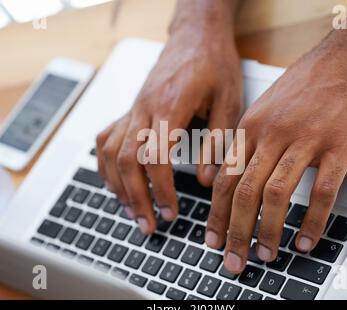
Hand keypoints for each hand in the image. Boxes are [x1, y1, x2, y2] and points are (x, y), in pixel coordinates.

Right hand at [96, 23, 241, 233]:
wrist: (195, 35)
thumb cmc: (213, 63)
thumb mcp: (228, 101)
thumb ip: (216, 142)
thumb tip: (206, 179)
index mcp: (170, 106)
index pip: (155, 158)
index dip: (161, 191)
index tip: (172, 212)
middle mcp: (143, 108)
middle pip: (126, 161)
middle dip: (136, 198)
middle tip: (149, 225)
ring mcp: (133, 108)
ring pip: (110, 153)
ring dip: (118, 187)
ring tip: (132, 211)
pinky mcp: (130, 109)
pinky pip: (106, 139)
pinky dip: (106, 165)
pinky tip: (115, 182)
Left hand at [206, 32, 346, 272]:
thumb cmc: (306, 85)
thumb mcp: (264, 109)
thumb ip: (247, 143)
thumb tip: (230, 178)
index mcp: (251, 127)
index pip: (225, 179)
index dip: (216, 214)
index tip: (212, 238)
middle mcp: (272, 135)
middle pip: (244, 191)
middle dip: (235, 231)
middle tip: (233, 259)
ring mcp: (305, 140)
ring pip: (276, 194)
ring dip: (268, 230)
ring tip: (265, 254)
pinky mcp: (338, 145)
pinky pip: (322, 190)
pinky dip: (312, 220)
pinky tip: (306, 239)